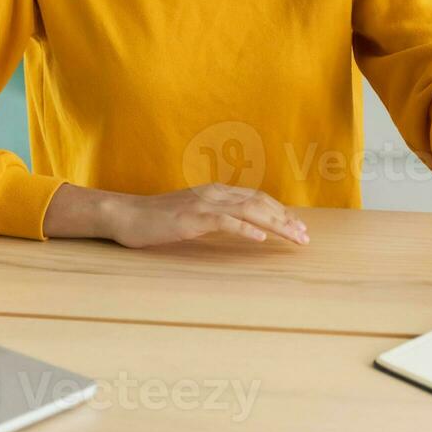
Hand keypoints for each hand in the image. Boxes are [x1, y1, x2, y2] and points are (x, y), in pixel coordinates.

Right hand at [44, 182, 309, 248]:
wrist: (126, 216)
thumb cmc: (158, 220)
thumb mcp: (193, 216)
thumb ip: (216, 217)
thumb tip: (242, 228)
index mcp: (216, 192)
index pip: (257, 199)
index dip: (281, 212)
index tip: (299, 228)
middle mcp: (214, 194)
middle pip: (260, 203)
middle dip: (286, 220)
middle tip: (305, 238)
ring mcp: (203, 204)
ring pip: (249, 210)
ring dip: (275, 224)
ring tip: (294, 238)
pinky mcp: (191, 218)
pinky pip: (224, 221)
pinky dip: (245, 228)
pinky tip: (260, 238)